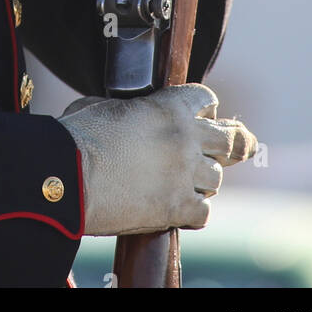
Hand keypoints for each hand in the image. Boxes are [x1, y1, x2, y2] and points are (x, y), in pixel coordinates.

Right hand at [57, 83, 255, 235]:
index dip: (206, 107)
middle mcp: (184, 138)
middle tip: (244, 144)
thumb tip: (130, 116)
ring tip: (190, 181)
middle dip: (237, 141)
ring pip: (216, 178)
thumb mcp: (105, 105)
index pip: (206, 100)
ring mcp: (184, 174)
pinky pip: (204, 212)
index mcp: (168, 107)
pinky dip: (195, 211)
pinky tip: (183, 209)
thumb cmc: (78, 136)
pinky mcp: (176, 208)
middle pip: (230, 140)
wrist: (68, 176)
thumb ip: (131, 110)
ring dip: (204, 179)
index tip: (207, 115)